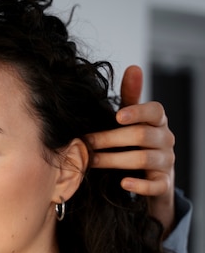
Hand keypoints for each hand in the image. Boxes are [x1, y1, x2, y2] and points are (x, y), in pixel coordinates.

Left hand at [87, 65, 174, 234]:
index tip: (117, 116)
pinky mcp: (163, 183)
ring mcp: (166, 162)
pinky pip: (154, 185)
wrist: (151, 176)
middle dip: (110, 139)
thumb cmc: (136, 142)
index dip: (138, 112)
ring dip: (114, 160)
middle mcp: (166, 139)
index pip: (155, 110)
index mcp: (158, 121)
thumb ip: (130, 97)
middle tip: (86, 142)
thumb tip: (133, 67)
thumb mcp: (132, 119)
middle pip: (141, 135)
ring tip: (91, 161)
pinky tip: (122, 183)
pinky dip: (138, 185)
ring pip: (143, 158)